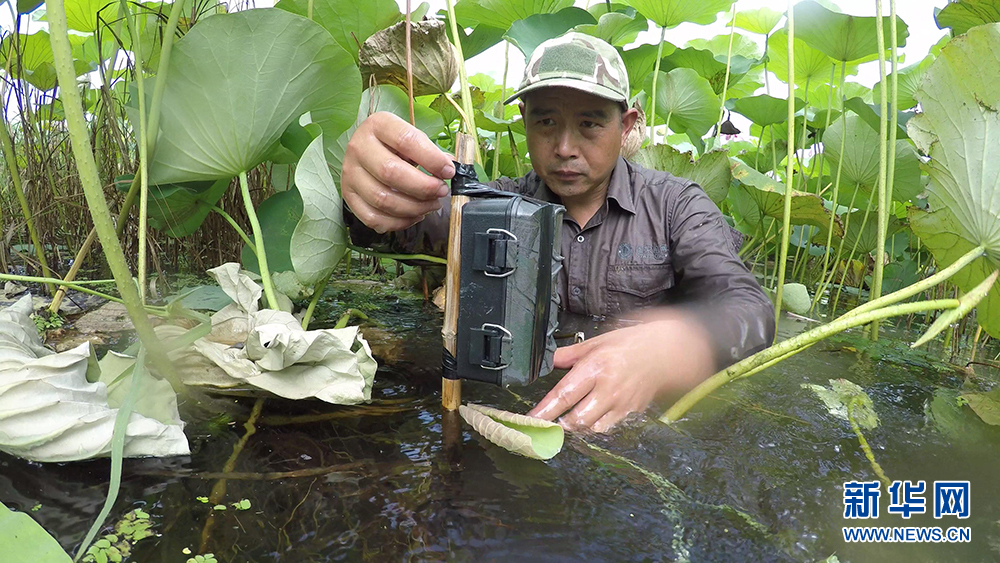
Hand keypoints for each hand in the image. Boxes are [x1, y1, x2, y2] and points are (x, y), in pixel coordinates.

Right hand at [341, 112, 455, 232]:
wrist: (368, 149)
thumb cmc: (396, 144)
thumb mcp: (413, 138)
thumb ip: (431, 152)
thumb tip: (449, 169)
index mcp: (378, 125)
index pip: (406, 141)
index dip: (432, 159)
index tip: (449, 172)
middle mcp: (358, 147)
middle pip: (391, 173)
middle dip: (423, 187)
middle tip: (441, 191)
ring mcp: (350, 173)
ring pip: (382, 200)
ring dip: (414, 208)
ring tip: (431, 204)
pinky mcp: (348, 196)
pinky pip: (373, 218)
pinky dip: (398, 222)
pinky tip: (414, 215)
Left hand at [527, 312, 715, 432]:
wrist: (665, 352)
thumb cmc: (629, 344)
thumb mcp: (597, 342)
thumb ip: (571, 354)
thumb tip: (551, 362)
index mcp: (596, 367)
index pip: (564, 395)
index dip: (545, 410)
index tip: (531, 420)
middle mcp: (608, 388)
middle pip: (577, 419)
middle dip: (559, 423)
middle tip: (548, 423)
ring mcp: (622, 403)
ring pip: (592, 427)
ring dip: (577, 427)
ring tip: (567, 421)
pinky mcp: (632, 412)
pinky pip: (608, 427)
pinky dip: (595, 427)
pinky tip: (590, 419)